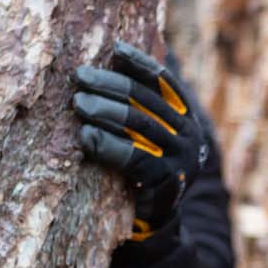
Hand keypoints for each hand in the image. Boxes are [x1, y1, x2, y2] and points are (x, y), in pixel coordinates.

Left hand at [73, 41, 207, 240]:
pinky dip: (107, 145)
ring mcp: (180, 159)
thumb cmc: (145, 165)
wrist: (157, 219)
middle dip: (111, 85)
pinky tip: (84, 136)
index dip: (140, 63)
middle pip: (147, 101)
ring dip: (105, 111)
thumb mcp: (150, 133)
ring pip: (139, 126)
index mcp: (188, 117)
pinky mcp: (165, 183)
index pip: (164, 81)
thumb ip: (142, 104)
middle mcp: (190, 135)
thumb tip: (118, 52)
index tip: (114, 48)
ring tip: (77, 102)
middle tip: (80, 76)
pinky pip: (132, 159)